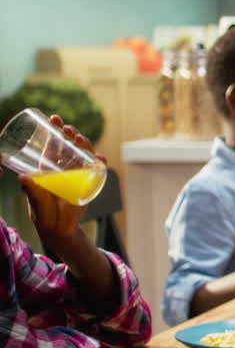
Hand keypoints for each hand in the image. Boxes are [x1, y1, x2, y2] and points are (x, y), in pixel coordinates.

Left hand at [17, 115, 100, 246]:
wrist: (60, 229)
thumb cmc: (43, 214)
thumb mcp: (36, 201)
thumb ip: (31, 191)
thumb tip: (22, 177)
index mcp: (48, 167)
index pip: (51, 144)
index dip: (53, 130)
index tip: (54, 118)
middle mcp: (64, 168)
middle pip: (70, 145)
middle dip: (71, 134)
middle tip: (69, 129)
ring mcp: (78, 174)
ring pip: (84, 153)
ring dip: (85, 144)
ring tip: (80, 139)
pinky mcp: (90, 183)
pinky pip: (97, 169)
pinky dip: (100, 162)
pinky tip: (99, 158)